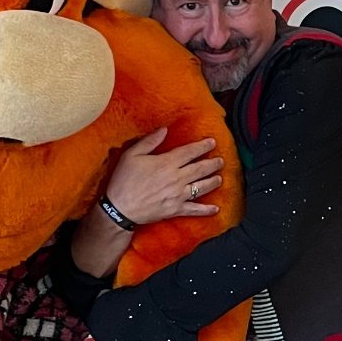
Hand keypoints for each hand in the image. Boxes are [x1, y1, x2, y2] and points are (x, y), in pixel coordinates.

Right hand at [102, 131, 222, 226]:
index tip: (212, 142)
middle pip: (200, 169)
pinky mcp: (176, 210)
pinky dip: (206, 210)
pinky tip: (216, 209)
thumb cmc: (123, 180)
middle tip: (221, 160)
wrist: (120, 208)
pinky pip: (195, 210)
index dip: (203, 146)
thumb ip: (150, 141)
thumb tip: (164, 130)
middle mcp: (177, 178)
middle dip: (213, 164)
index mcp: (167, 163)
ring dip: (213, 182)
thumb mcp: (132, 155)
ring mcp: (178, 195)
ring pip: (201, 187)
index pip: (190, 152)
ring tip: (219, 178)